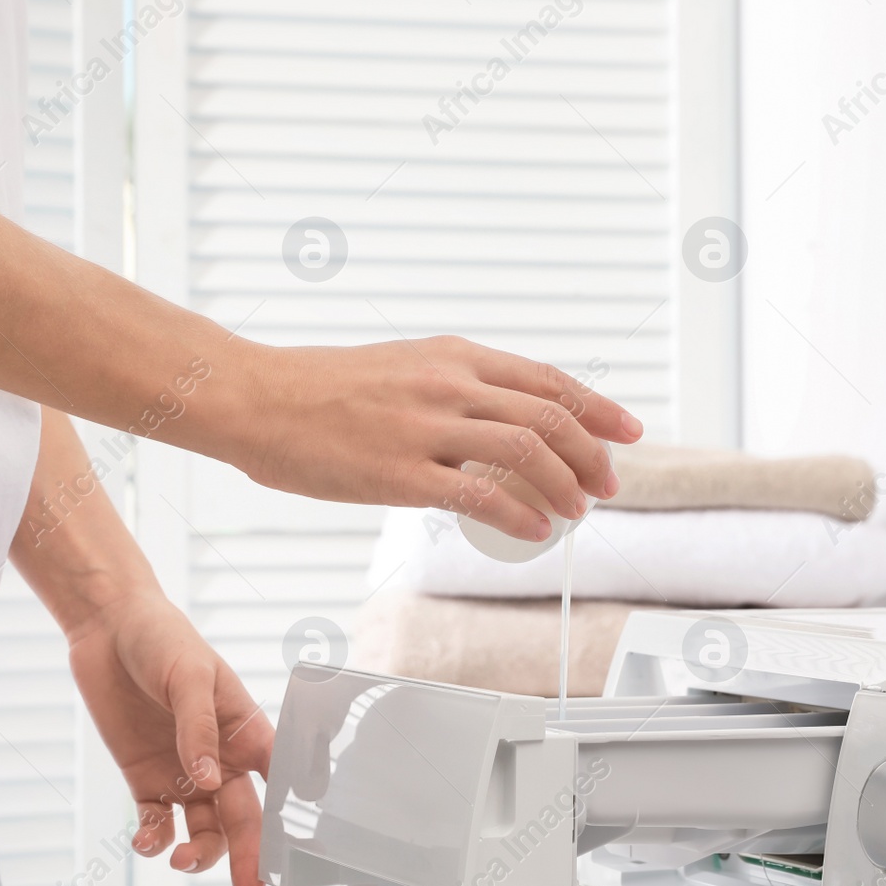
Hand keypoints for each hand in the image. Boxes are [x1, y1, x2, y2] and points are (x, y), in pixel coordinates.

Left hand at [64, 590, 273, 885]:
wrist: (107, 628)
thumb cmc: (163, 639)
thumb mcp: (189, 675)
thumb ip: (199, 729)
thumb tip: (209, 781)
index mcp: (249, 731)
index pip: (282, 782)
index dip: (293, 819)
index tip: (297, 855)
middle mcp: (224, 760)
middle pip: (245, 820)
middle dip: (251, 862)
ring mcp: (185, 773)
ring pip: (204, 831)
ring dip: (200, 854)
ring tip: (182, 860)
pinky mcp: (146, 780)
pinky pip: (157, 823)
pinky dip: (153, 840)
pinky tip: (146, 842)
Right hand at [239, 336, 642, 539]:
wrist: (258, 399)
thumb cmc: (321, 389)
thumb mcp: (402, 365)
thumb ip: (452, 385)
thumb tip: (496, 416)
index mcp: (453, 355)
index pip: (547, 380)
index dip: (597, 408)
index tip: (627, 431)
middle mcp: (449, 383)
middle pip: (550, 417)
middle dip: (592, 455)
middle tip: (607, 484)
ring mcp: (426, 428)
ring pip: (526, 454)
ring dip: (565, 487)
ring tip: (576, 512)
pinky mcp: (400, 472)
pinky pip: (480, 496)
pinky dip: (519, 516)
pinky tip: (533, 530)